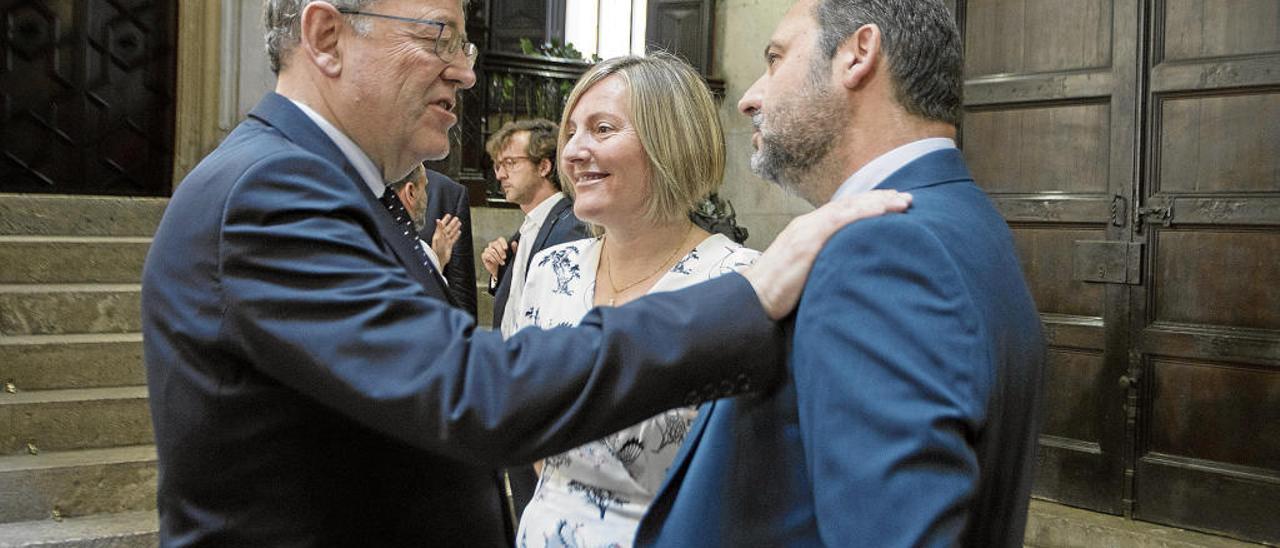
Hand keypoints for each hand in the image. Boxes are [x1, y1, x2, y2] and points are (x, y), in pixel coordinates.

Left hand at [431, 214, 461, 265]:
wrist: (439, 260)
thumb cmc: (436, 250)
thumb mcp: (438, 238)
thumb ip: (439, 229)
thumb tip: (438, 220)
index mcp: (438, 234)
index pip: (442, 225)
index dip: (445, 220)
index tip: (449, 215)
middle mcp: (442, 237)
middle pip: (448, 228)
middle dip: (452, 223)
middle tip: (456, 218)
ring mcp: (446, 241)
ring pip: (452, 232)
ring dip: (455, 227)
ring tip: (459, 223)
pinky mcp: (450, 245)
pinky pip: (454, 239)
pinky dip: (456, 235)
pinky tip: (459, 232)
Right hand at [481, 237, 511, 276]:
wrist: (499, 272)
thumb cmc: (505, 262)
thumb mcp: (511, 256)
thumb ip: (514, 249)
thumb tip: (514, 243)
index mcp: (500, 244)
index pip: (500, 239)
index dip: (503, 243)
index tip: (506, 248)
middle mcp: (492, 245)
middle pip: (495, 244)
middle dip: (501, 251)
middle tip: (504, 258)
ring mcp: (487, 250)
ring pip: (492, 250)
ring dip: (498, 258)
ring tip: (502, 263)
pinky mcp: (484, 255)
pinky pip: (487, 255)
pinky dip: (493, 259)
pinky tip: (496, 263)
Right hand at [743, 190, 911, 319]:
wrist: (752, 298)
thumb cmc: (776, 291)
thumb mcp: (803, 271)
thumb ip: (822, 262)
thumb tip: (844, 267)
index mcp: (806, 230)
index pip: (843, 211)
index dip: (868, 205)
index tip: (892, 205)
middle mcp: (807, 224)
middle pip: (849, 204)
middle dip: (879, 199)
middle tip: (907, 199)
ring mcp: (806, 230)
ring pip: (848, 208)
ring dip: (878, 203)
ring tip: (902, 202)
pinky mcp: (806, 241)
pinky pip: (840, 220)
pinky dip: (863, 212)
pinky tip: (882, 210)